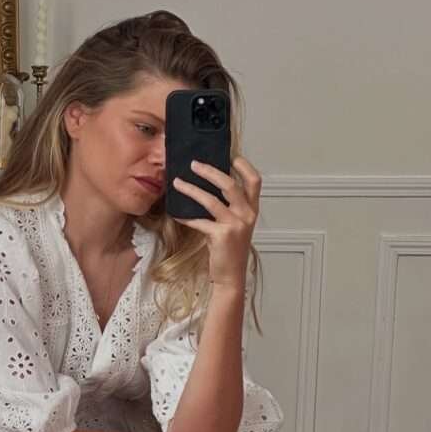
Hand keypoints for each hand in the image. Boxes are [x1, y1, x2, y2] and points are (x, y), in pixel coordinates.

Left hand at [172, 155, 261, 288]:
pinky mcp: (221, 236)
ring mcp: (235, 225)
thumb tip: (208, 187)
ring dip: (191, 189)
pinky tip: (176, 213)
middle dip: (210, 171)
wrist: (231, 277)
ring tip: (177, 182)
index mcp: (252, 210)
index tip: (230, 155)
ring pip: (211, 200)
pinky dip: (185, 217)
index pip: (254, 180)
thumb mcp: (235, 226)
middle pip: (230, 184)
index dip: (244, 165)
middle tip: (193, 164)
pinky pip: (199, 221)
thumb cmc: (230, 251)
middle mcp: (247, 215)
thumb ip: (229, 208)